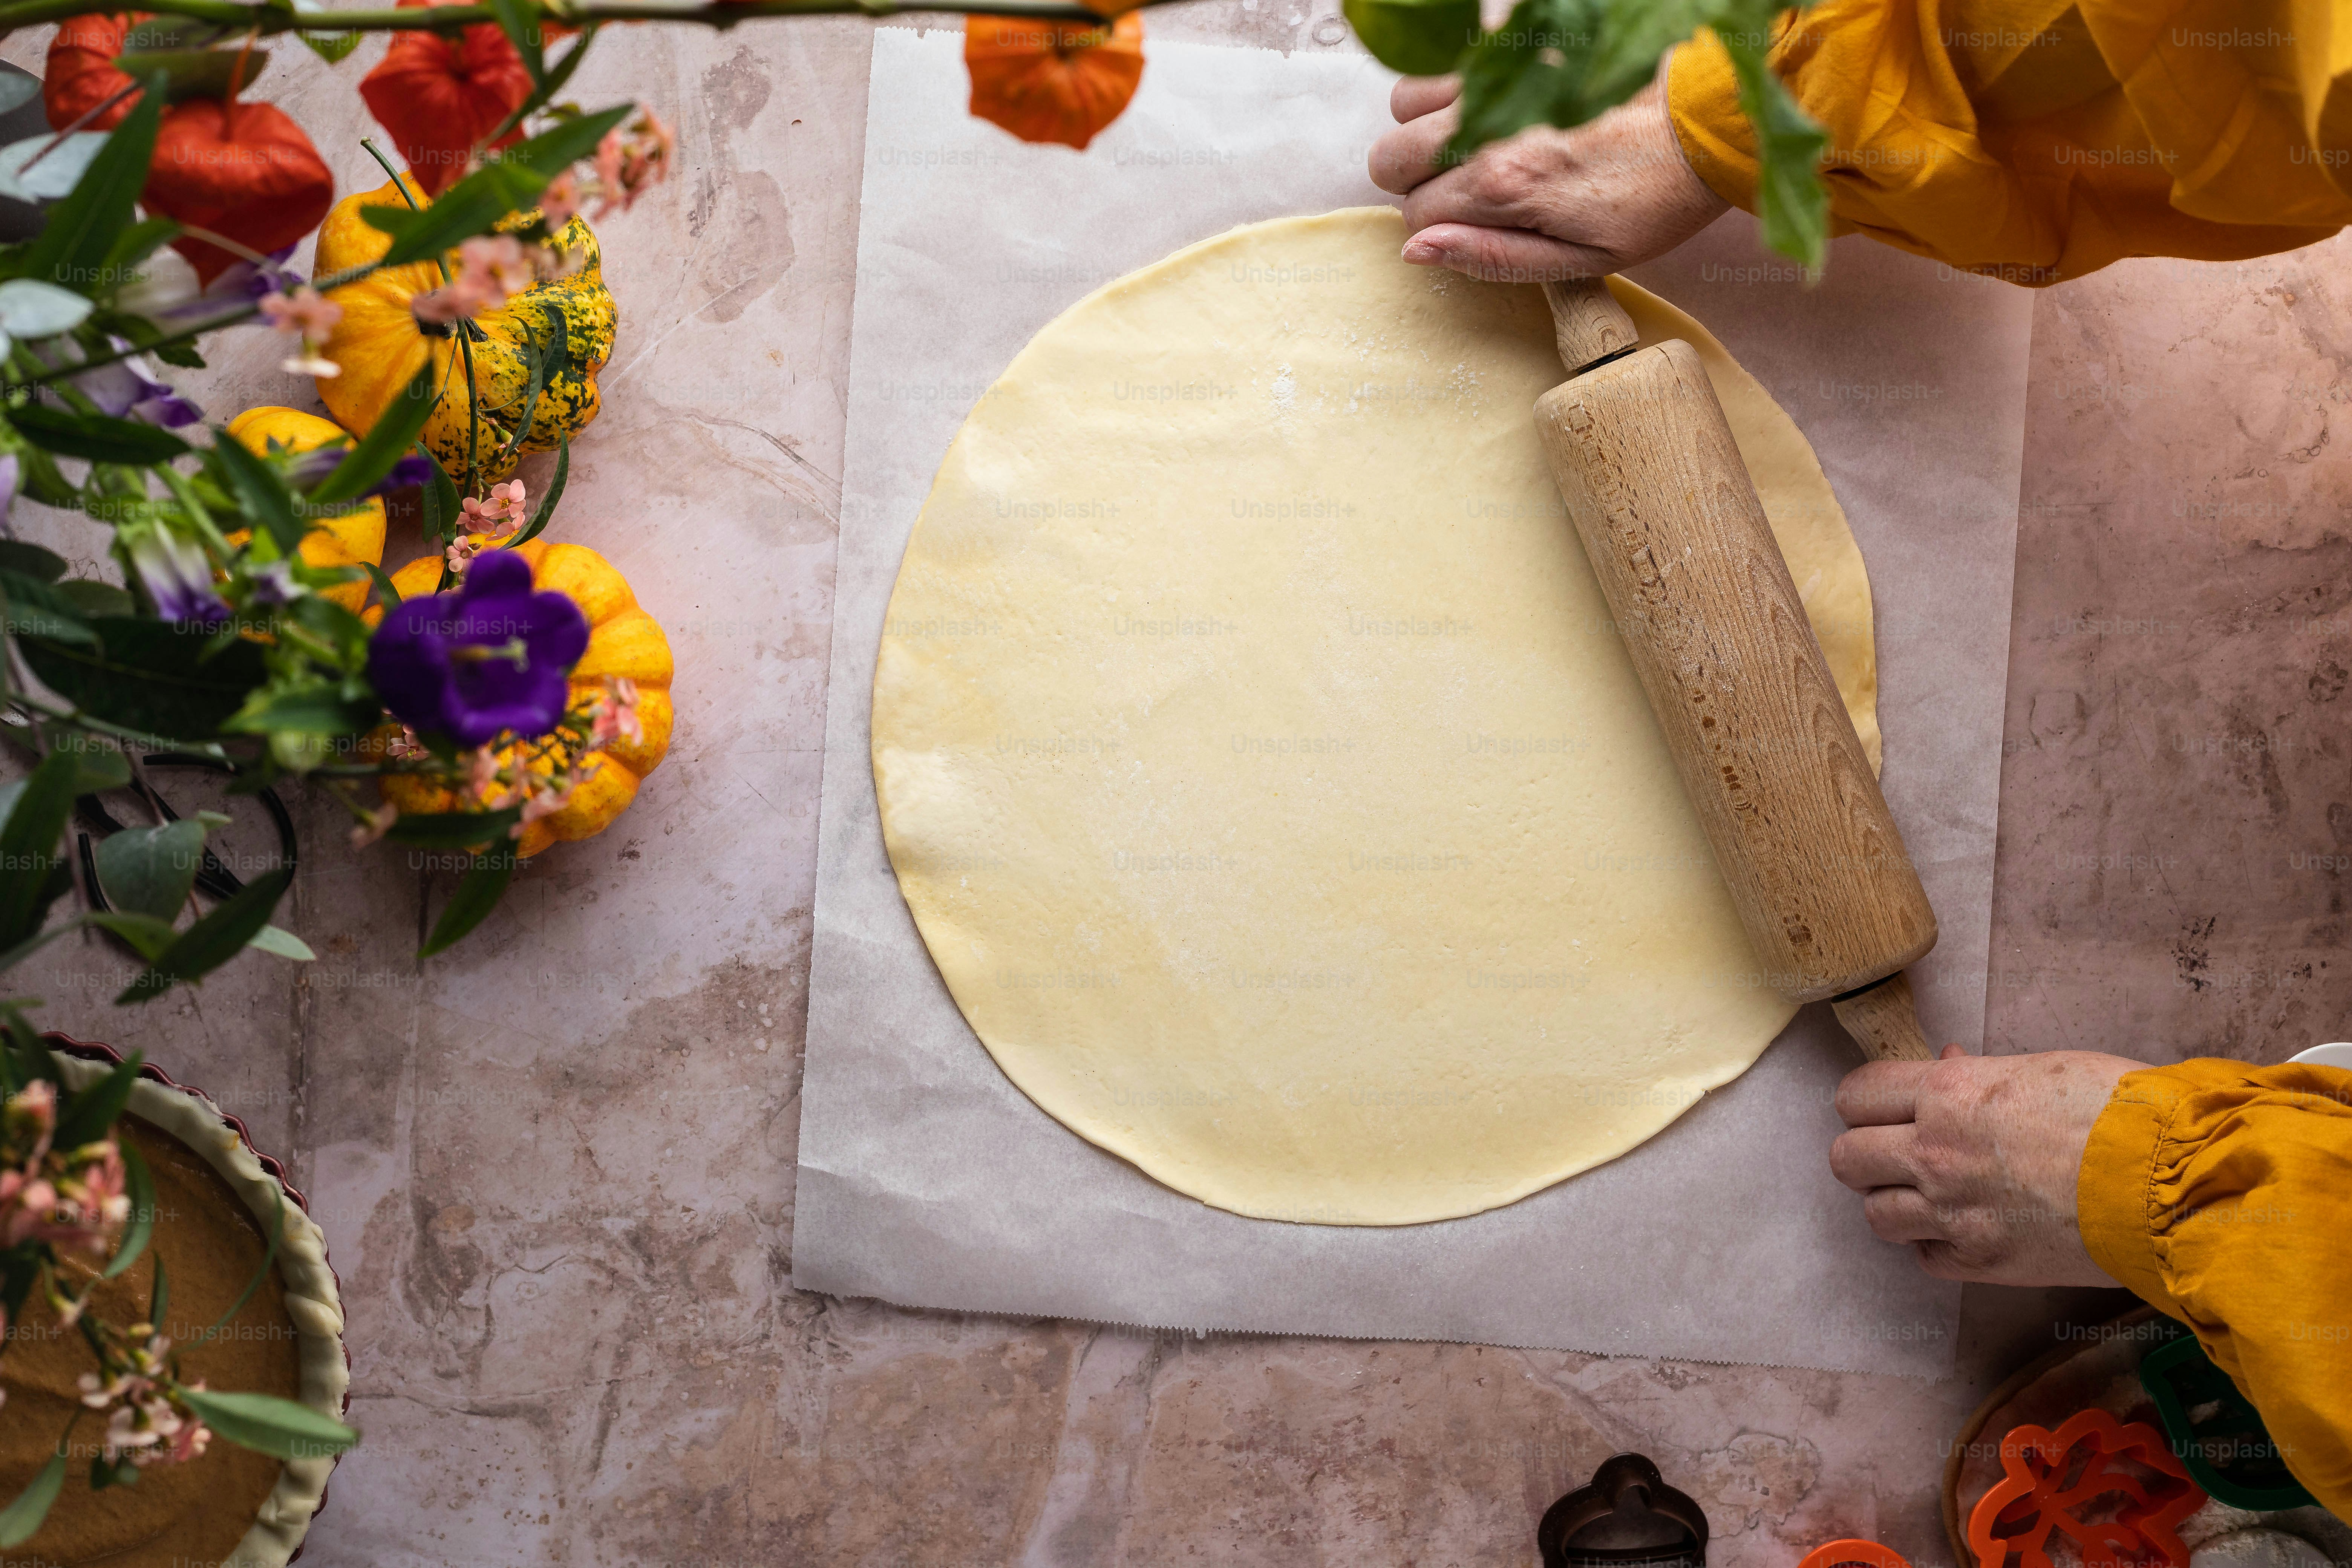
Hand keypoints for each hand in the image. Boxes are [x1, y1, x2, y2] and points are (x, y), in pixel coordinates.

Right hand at [1366, 64, 1729, 280]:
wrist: (1714, 112)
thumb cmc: (1657, 193)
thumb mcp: (1585, 257)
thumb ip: (1493, 257)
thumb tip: (1415, 251)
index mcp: (1502, 185)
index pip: (1414, 214)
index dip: (1441, 224)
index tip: (1479, 219)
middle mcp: (1485, 122)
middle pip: (1389, 156)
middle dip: (1417, 174)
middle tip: (1472, 177)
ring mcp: (1496, 71)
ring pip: (1407, 100)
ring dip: (1430, 119)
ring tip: (1484, 130)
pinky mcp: (1516, 30)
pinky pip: (1447, 49)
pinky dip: (1455, 72)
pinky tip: (1499, 92)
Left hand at [1830, 1045, 2139, 1284]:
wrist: (2171, 1183)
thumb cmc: (2117, 1112)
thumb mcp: (2038, 1069)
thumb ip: (1978, 1076)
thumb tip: (1946, 1065)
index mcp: (1947, 1094)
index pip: (1856, 1095)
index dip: (1865, 1101)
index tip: (1883, 1107)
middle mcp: (1935, 1153)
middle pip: (1847, 1158)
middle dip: (1868, 1152)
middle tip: (1899, 1151)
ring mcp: (1953, 1214)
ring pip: (1876, 1215)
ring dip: (1895, 1202)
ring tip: (1931, 1193)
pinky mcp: (1980, 1263)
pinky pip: (1923, 1257)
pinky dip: (1935, 1245)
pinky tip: (1965, 1230)